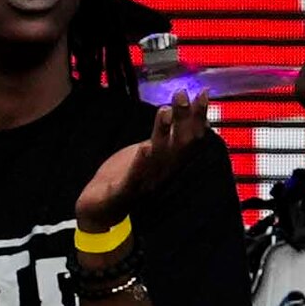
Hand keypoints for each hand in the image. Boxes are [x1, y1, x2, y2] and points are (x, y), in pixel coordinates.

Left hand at [76, 98, 217, 235]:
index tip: (203, 93)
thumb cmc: (125, 180)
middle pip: (178, 145)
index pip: (189, 138)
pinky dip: (139, 165)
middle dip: (182, 119)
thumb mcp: (147, 153)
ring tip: (165, 111)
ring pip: (157, 158)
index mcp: (168, 164)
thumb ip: (163, 137)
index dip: (197, 117)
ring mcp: (143, 184)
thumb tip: (176, 113)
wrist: (101, 212)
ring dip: (162, 134)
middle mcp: (161, 174)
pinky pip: (132, 179)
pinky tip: (144, 149)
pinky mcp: (122, 193)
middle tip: (183, 94)